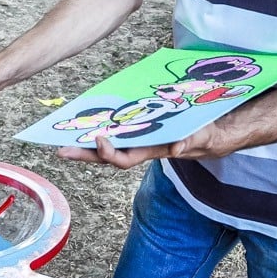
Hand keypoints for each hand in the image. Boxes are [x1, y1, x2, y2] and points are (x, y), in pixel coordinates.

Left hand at [59, 122, 225, 168]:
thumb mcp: (203, 138)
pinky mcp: (142, 127)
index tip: (99, 140)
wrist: (216, 132)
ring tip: (66, 135)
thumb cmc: (208, 136)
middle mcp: (143, 146)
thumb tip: (177, 148)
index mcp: (154, 150)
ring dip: (88, 140)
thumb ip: (192, 142)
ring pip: (110, 142)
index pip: (126, 159)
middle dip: (84, 154)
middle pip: (108, 155)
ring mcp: (141, 138)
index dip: (110, 154)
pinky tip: (89, 118)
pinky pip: (118, 129)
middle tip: (60, 151)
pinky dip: (103, 125)